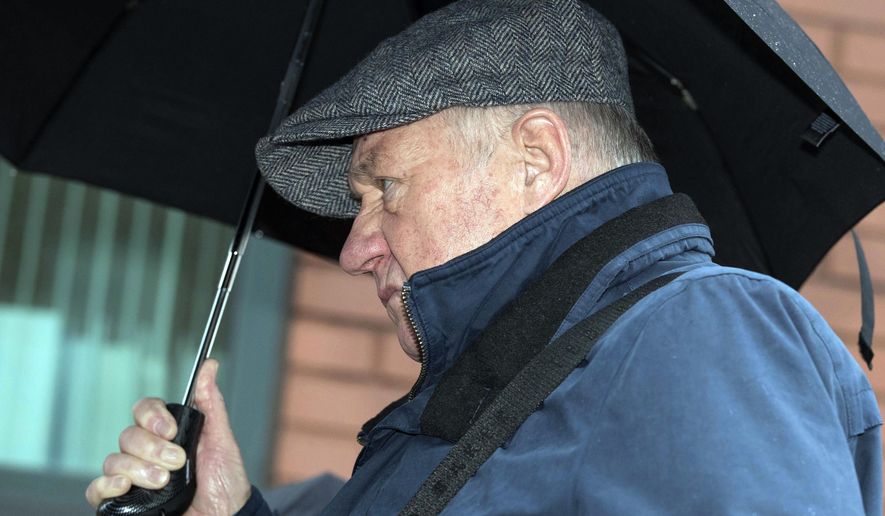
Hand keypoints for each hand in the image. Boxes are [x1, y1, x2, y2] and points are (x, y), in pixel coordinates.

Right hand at [86, 359, 251, 514]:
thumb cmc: (224, 482)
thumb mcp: (221, 440)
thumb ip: (210, 403)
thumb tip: (209, 366)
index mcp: (168, 434)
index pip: (144, 410)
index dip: (152, 416)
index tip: (170, 430)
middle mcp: (147, 453)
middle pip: (128, 435)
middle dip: (153, 448)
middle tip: (177, 462)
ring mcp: (133, 476)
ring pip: (114, 460)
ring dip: (140, 469)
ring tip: (164, 482)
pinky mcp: (123, 501)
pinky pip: (96, 488)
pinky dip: (105, 485)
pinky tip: (125, 487)